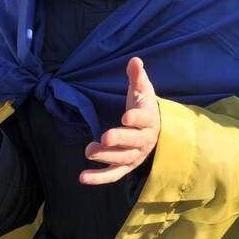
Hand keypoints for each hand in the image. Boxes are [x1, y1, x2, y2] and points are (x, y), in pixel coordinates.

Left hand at [81, 57, 159, 184]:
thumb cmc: (144, 108)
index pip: (144, 119)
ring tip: (89, 150)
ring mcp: (135, 155)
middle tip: (104, 137)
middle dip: (119, 140)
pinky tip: (82, 177)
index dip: (135, 118)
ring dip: (106, 156)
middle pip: (133, 142)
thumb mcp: (142, 90)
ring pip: (122, 159)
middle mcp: (144, 140)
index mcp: (149, 119)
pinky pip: (113, 175)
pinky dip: (99, 178)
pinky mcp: (125, 166)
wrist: (156, 131)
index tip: (125, 116)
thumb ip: (137, 77)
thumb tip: (135, 60)